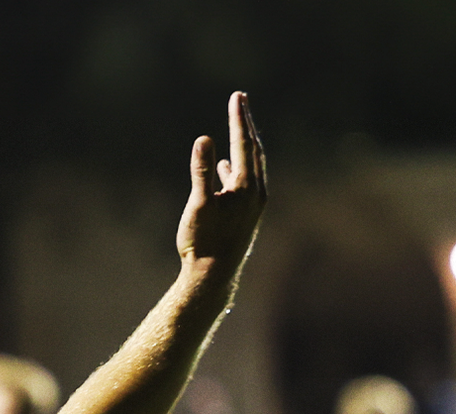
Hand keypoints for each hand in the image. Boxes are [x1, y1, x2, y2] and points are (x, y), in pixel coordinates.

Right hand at [176, 92, 266, 277]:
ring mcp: (253, 203)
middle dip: (246, 124)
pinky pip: (245, 181)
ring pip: (252, 165)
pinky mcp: (246, 214)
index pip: (244, 143)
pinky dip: (236, 167)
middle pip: (254, 149)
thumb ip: (201, 171)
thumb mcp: (199, 205)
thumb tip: (204, 139)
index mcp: (246, 186)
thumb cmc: (203, 241)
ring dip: (244, 144)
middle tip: (240, 101)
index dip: (239, 118)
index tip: (237, 96)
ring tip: (239, 126)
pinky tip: (225, 167)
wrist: (213, 276)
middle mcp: (256, 191)